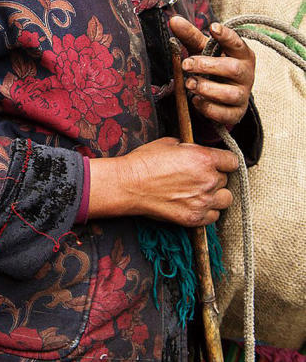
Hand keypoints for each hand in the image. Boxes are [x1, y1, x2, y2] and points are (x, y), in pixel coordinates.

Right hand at [89, 137, 237, 226]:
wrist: (129, 185)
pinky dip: (207, 211)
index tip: (218, 163)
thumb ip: (190, 148)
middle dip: (215, 177)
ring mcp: (202, 201)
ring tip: (202, 192)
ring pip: (225, 199)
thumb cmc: (145, 162)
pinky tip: (195, 204)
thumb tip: (195, 151)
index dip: (224, 161)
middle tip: (199, 176)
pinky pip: (214, 216)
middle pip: (226, 180)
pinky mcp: (194, 218)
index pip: (232, 161)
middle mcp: (208, 180)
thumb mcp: (169, 143)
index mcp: (204, 158)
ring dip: (216, 195)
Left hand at [169, 15, 253, 128]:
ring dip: (207, 88)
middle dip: (207, 66)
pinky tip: (195, 101)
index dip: (226, 36)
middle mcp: (246, 74)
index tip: (212, 27)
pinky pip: (225, 114)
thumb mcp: (204, 49)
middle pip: (232, 69)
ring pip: (230, 93)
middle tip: (186, 64)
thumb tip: (173, 19)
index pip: (237, 43)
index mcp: (241, 54)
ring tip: (189, 84)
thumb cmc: (214, 64)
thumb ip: (190, 35)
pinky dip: (208, 108)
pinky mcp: (236, 113)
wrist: (223, 94)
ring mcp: (243, 95)